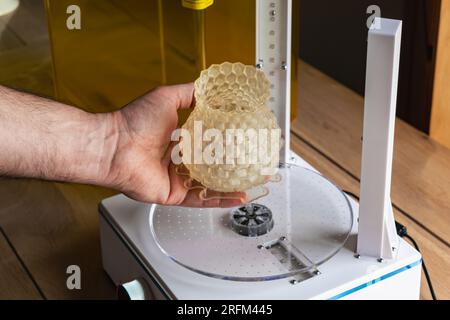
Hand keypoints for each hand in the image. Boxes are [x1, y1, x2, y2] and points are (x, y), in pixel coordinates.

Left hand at [104, 84, 245, 206]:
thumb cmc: (133, 122)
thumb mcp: (166, 97)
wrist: (114, 145)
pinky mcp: (174, 194)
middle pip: (212, 164)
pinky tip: (238, 197)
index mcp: (177, 139)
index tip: (244, 138)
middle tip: (254, 162)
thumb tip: (207, 89)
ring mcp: (177, 178)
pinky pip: (201, 199)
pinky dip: (220, 199)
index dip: (226, 141)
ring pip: (210, 184)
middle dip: (234, 165)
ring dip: (233, 184)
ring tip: (254, 181)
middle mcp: (177, 160)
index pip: (207, 141)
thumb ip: (188, 93)